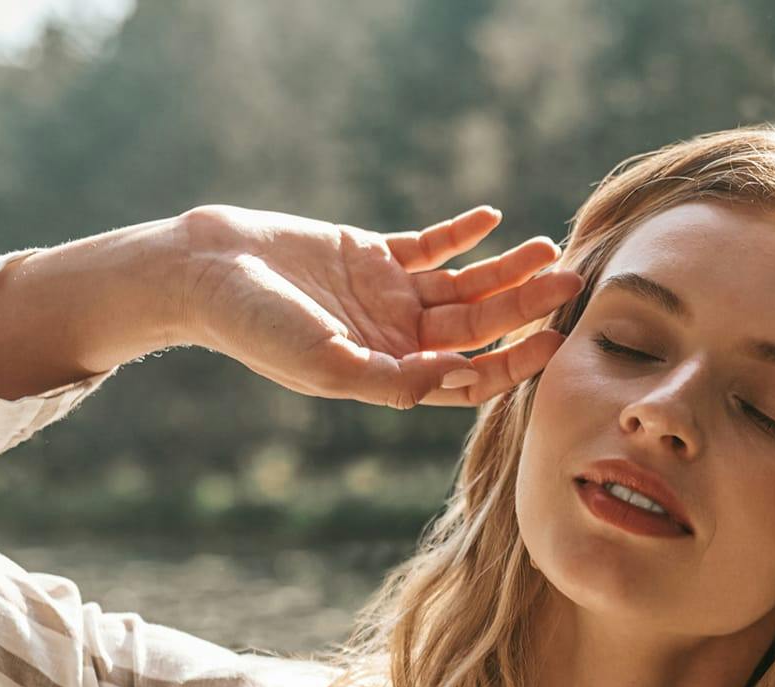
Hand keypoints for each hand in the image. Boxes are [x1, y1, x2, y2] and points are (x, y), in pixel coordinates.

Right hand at [177, 202, 583, 409]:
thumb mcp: (326, 365)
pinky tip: (491, 219)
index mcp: (391, 374)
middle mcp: (398, 339)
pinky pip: (430, 245)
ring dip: (505, 268)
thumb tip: (459, 380)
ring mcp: (388, 296)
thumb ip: (393, 380)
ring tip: (545, 247)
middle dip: (525, 306)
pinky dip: (461, 233)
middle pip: (478, 326)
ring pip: (464, 285)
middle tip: (569, 280)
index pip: (469, 376)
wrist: (205, 271)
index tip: (553, 341)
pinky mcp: (373, 256)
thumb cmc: (256, 328)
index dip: (514, 362)